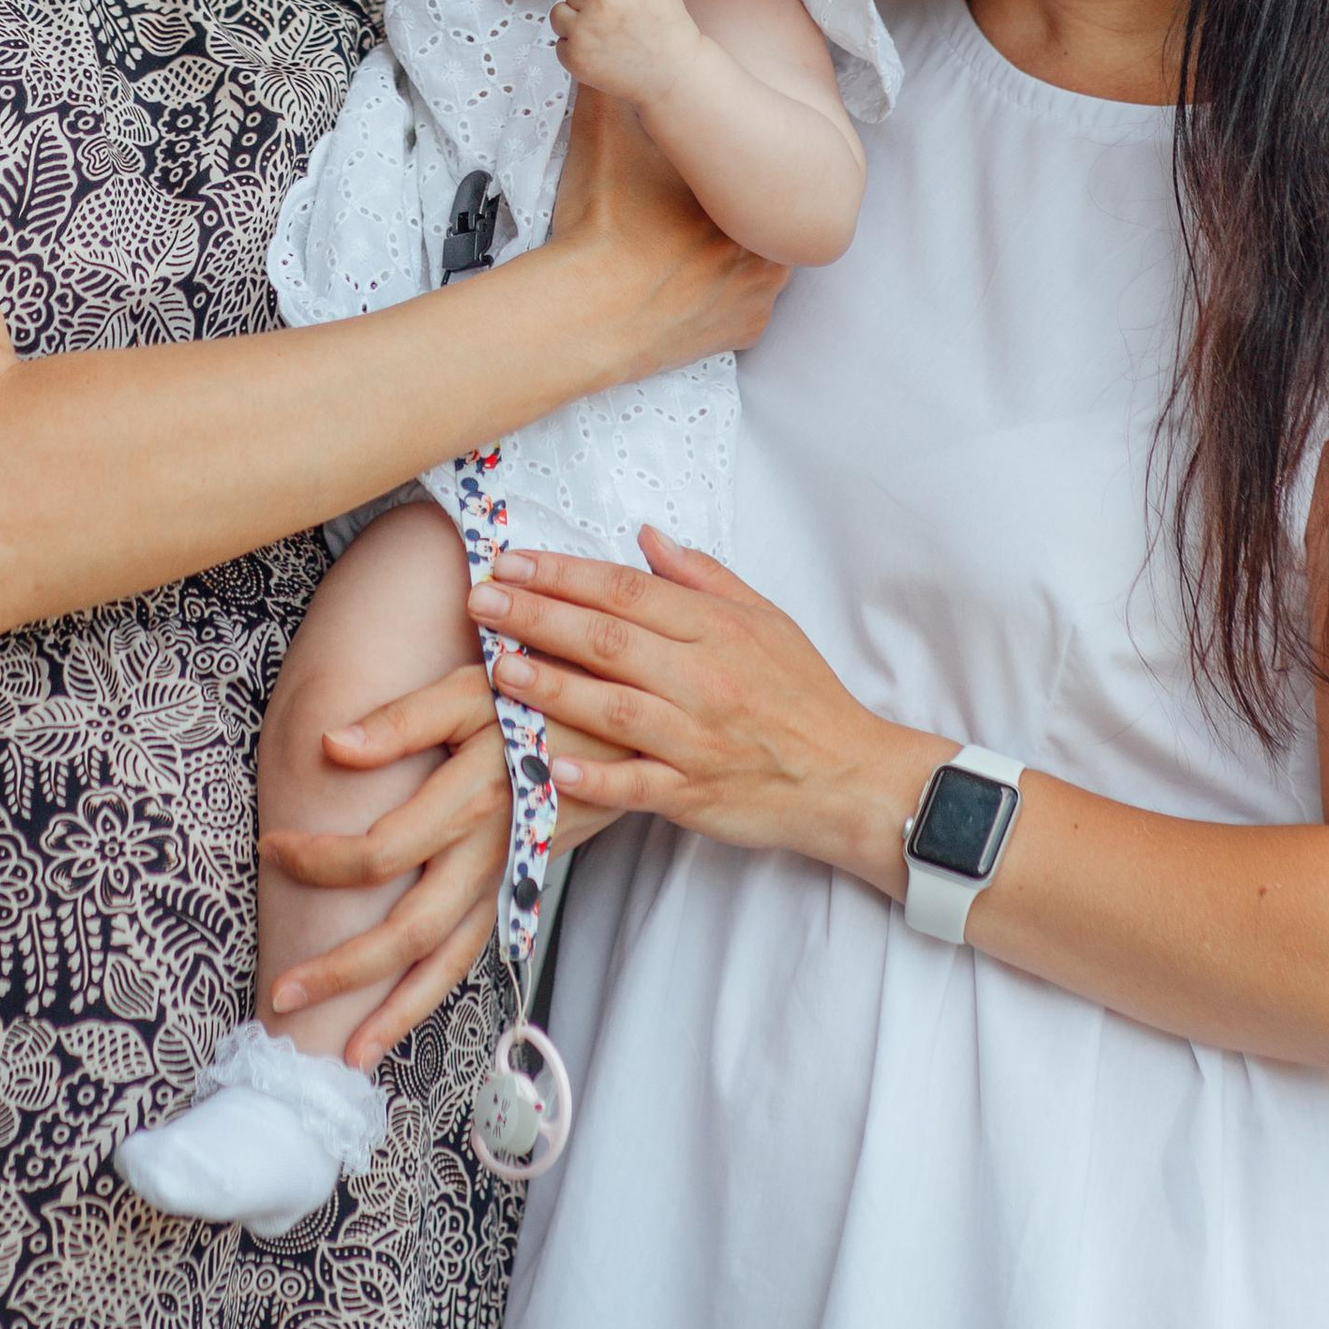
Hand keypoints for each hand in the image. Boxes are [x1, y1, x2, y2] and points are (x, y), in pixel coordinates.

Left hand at [260, 661, 622, 1070]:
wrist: (627, 717)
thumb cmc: (541, 693)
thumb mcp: (474, 688)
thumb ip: (405, 719)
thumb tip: (334, 745)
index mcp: (471, 801)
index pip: (380, 852)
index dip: (319, 859)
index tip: (271, 848)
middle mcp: (489, 853)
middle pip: (410, 931)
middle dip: (344, 971)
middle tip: (280, 997)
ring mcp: (508, 877)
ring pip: (450, 958)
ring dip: (396, 1010)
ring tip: (348, 1056)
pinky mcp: (520, 885)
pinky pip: (474, 948)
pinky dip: (437, 988)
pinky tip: (403, 1015)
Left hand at [464, 527, 943, 891]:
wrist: (849, 776)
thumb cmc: (802, 696)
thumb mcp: (765, 619)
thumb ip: (700, 576)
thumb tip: (645, 535)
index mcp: (716, 628)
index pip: (625, 591)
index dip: (563, 574)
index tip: (509, 562)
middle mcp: (704, 677)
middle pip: (607, 640)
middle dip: (537, 616)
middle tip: (479, 601)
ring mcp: (698, 738)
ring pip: (614, 707)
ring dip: (550, 686)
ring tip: (496, 668)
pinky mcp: (696, 793)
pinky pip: (638, 784)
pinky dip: (595, 778)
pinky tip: (549, 767)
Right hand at [543, 87, 786, 383]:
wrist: (587, 312)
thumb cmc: (602, 224)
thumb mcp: (602, 137)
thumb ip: (610, 85)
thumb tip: (605, 42)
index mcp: (742, 190)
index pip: (750, 168)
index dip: (719, 168)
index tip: (691, 172)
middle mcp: (766, 239)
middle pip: (755, 214)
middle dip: (727, 210)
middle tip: (682, 208)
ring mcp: (761, 292)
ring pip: (760, 262)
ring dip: (732, 254)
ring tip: (684, 248)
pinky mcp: (745, 331)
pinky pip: (746, 310)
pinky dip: (722, 300)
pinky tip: (687, 289)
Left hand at [551, 0, 699, 108]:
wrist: (674, 75)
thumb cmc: (667, 27)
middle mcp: (602, 2)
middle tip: (611, 16)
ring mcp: (586, 31)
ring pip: (558, 13)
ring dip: (574, 21)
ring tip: (601, 33)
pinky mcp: (576, 57)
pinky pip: (560, 42)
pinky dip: (576, 48)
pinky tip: (600, 52)